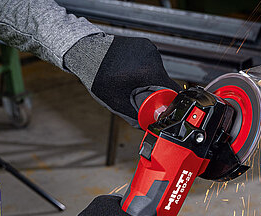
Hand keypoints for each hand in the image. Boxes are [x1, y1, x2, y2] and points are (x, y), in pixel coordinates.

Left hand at [64, 34, 180, 126]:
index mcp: (149, 72)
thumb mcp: (117, 103)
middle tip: (138, 96)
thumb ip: (135, 117)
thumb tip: (147, 127)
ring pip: (158, 72)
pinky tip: (129, 70)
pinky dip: (144, 69)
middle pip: (165, 82)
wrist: (87, 51)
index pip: (172, 90)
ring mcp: (149, 48)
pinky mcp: (145, 44)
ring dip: (149, 80)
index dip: (168, 102)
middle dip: (155, 92)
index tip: (161, 107)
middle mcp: (152, 58)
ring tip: (129, 81)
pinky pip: (151, 63)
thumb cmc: (97, 75)